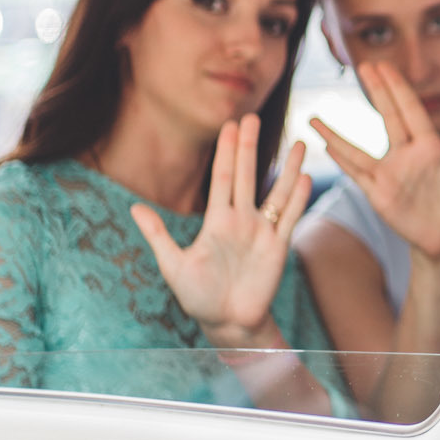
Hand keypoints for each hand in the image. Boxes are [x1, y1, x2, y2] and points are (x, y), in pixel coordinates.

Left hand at [130, 115, 311, 348]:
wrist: (227, 323)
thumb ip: (157, 234)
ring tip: (300, 144)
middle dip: (248, 147)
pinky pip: (290, 218)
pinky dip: (297, 199)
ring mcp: (262, 232)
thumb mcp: (172, 265)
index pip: (223, 178)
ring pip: (277, 192)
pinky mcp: (278, 248)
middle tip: (250, 116)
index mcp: (217, 221)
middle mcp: (242, 220)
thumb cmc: (199, 296)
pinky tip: (305, 178)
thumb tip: (134, 207)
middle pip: (248, 176)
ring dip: (288, 168)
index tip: (229, 125)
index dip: (226, 151)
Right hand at [311, 61, 439, 261]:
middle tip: (364, 66)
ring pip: (357, 148)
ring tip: (315, 117)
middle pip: (387, 117)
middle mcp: (406, 155)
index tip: (384, 66)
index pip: (409, 109)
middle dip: (376, 91)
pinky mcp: (379, 194)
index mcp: (429, 146)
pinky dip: (341, 160)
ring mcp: (389, 174)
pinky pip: (356, 174)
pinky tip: (326, 147)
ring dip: (336, 134)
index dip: (396, 87)